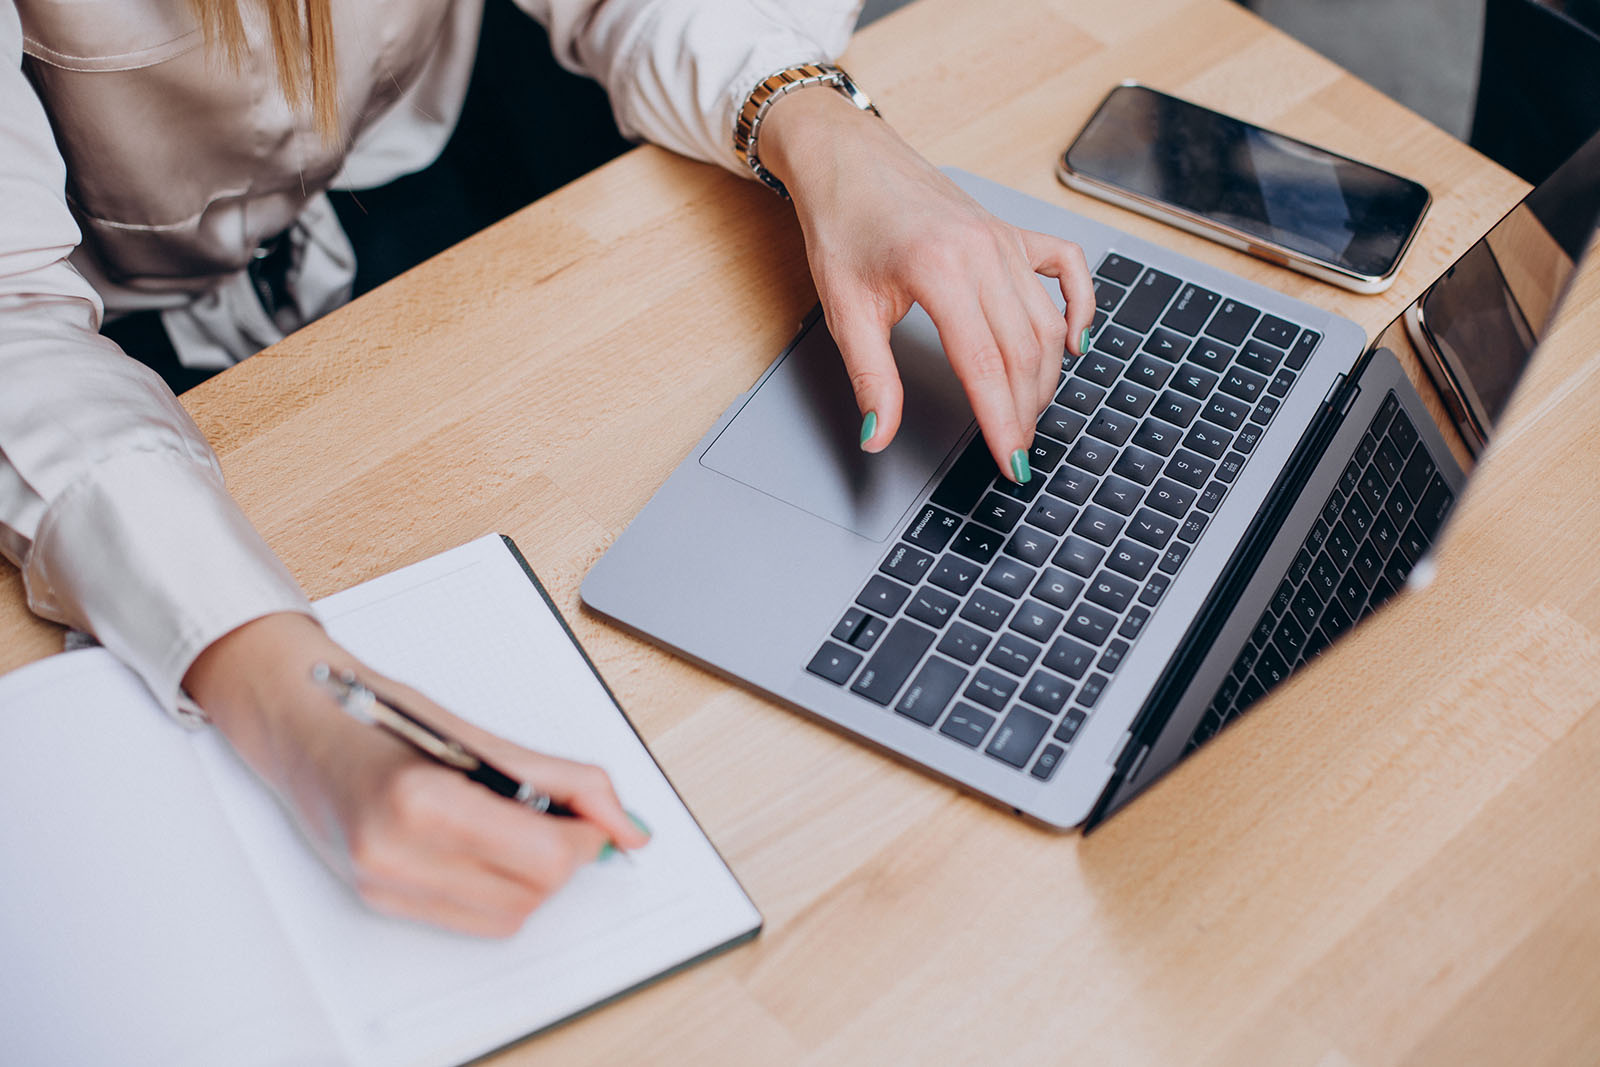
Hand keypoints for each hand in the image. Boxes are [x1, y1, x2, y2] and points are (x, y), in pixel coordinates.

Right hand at [183, 613, 649, 936]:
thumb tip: (624, 823)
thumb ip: (561, 779)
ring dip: (537, 877)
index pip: (544, 855)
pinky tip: (496, 848)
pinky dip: (503, 889)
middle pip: (532, 891)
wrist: (298, 724)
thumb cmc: (378, 714)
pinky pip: (473, 921)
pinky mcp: (380, 899)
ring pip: (509, 915)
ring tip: (529, 826)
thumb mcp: (479, 736)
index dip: (588, 837)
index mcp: (420, 801)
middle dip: (567, 856)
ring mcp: (382, 883)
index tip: (598, 814)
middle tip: (570, 817)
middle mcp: (394, 852)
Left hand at [759, 86, 1095, 481]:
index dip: (1002, 421)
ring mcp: (1003, 238)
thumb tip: (880, 435)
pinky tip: (1072, 341)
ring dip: (1045, 374)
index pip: (985, 365)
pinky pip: (1066, 267)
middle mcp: (982, 251)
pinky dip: (1079, 306)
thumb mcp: (845, 310)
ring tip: (1029, 414)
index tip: (1011, 460)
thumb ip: (870, 378)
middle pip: (1023, 349)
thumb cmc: (842, 224)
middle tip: (1017, 449)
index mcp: (939, 269)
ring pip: (1045, 320)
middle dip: (1025, 409)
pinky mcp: (1010, 230)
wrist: (845, 158)